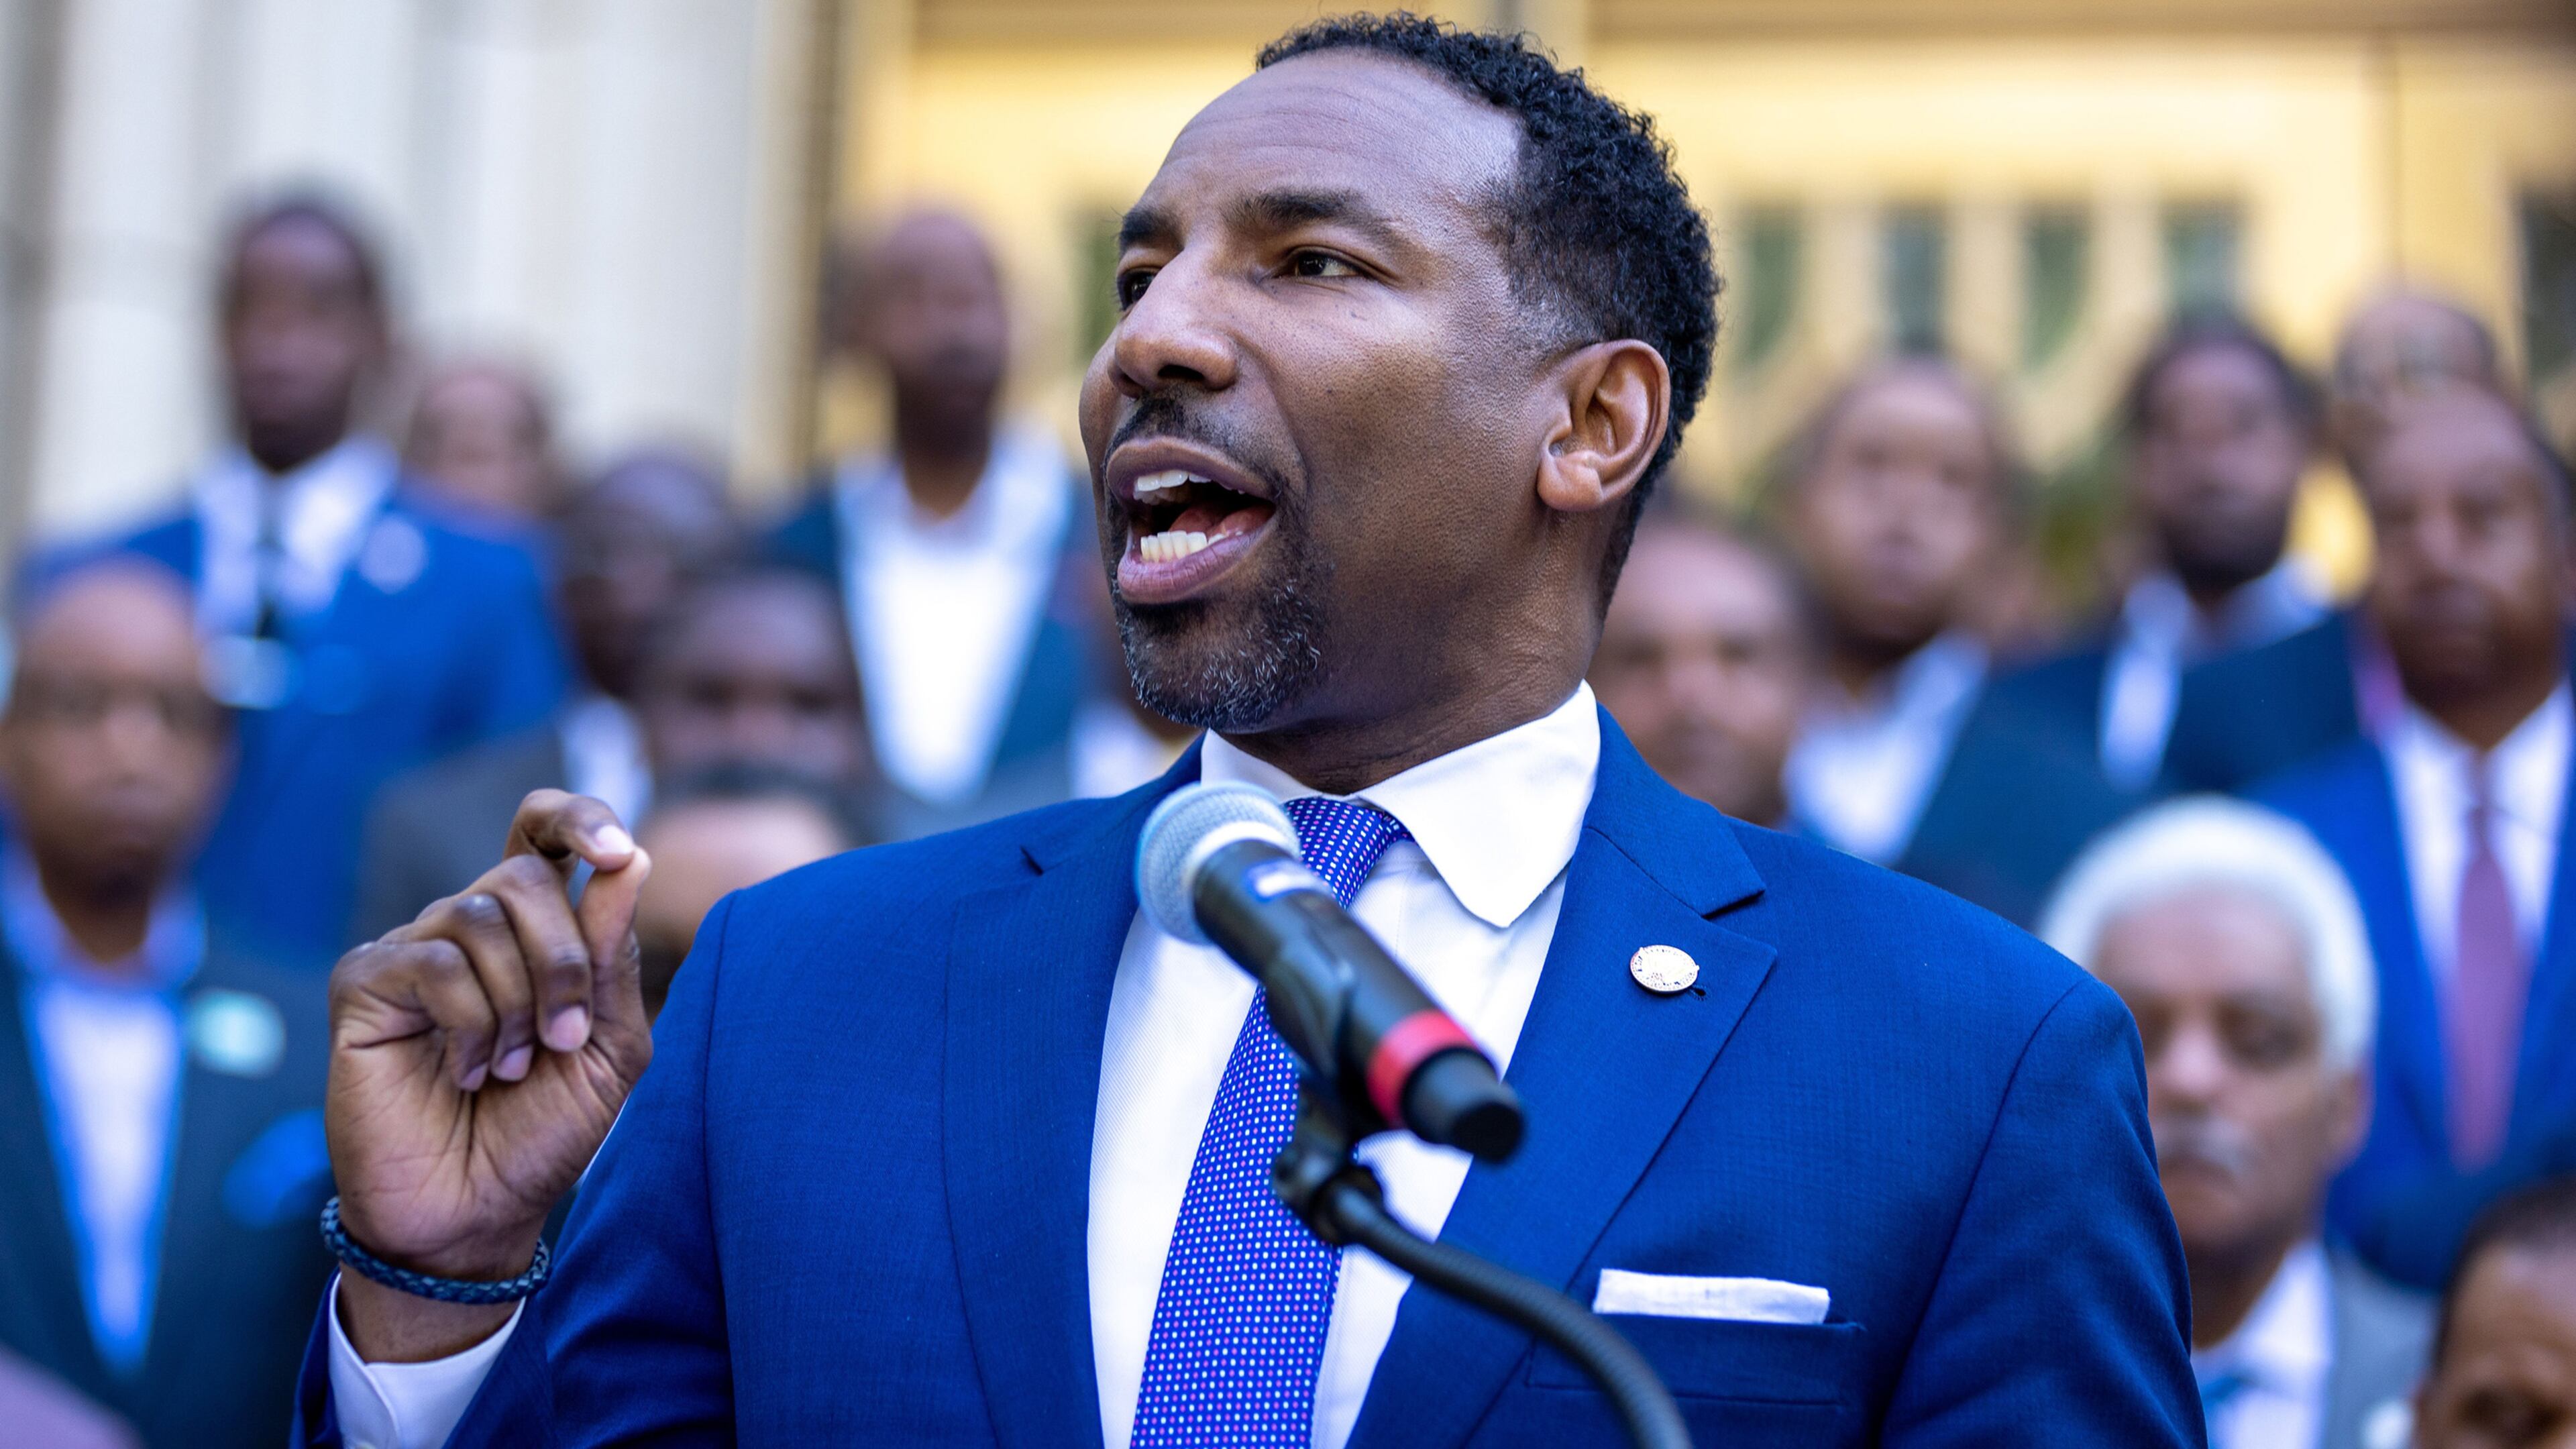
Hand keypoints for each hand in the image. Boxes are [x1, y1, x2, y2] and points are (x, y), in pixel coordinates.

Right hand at [326, 790, 652, 1358]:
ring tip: (510, 1066)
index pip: (543, 832)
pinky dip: (470, 1022)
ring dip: (517, 1001)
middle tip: (562, 1039)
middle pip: (522, 876)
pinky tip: (466, 1072)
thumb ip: (613, 955)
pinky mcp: (364, 983)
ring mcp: (413, 950)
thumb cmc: (545, 1129)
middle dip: (561, 960)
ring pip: (478, 914)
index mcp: (533, 929)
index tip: (617, 850)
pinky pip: (432, 962)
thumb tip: (630, 858)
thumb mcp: (609, 1045)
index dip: (578, 820)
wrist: (478, 1210)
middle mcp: (470, 926)